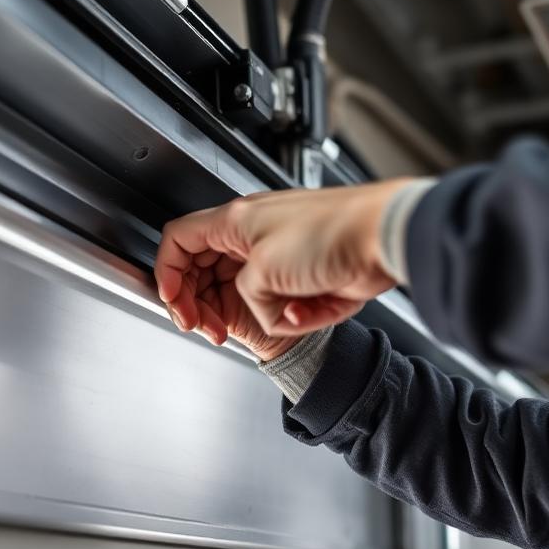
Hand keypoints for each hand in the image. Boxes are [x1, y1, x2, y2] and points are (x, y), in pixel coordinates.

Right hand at [154, 179, 411, 353]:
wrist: (381, 239)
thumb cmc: (332, 233)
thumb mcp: (264, 269)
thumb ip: (242, 293)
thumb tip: (254, 309)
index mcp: (235, 223)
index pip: (180, 240)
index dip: (167, 272)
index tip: (170, 300)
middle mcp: (251, 236)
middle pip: (202, 271)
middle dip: (198, 303)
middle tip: (203, 326)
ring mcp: (274, 257)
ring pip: (238, 292)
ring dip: (244, 314)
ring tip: (256, 324)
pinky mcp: (298, 277)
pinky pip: (275, 304)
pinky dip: (285, 314)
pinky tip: (300, 312)